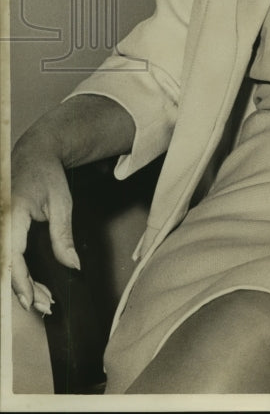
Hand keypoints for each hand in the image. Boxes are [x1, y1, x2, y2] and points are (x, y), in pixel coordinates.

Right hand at [10, 136, 80, 314]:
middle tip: (45, 305)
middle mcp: (0, 221)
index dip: (21, 281)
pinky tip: (31, 284)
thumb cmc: (47, 175)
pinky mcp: (2, 228)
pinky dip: (17, 271)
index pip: (11, 256)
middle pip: (5, 265)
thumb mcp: (62, 204)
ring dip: (20, 283)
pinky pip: (6, 255)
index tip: (33, 300)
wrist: (35, 153)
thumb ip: (63, 237)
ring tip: (42, 298)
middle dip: (23, 288)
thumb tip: (73, 266)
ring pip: (4, 263)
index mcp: (12, 214)